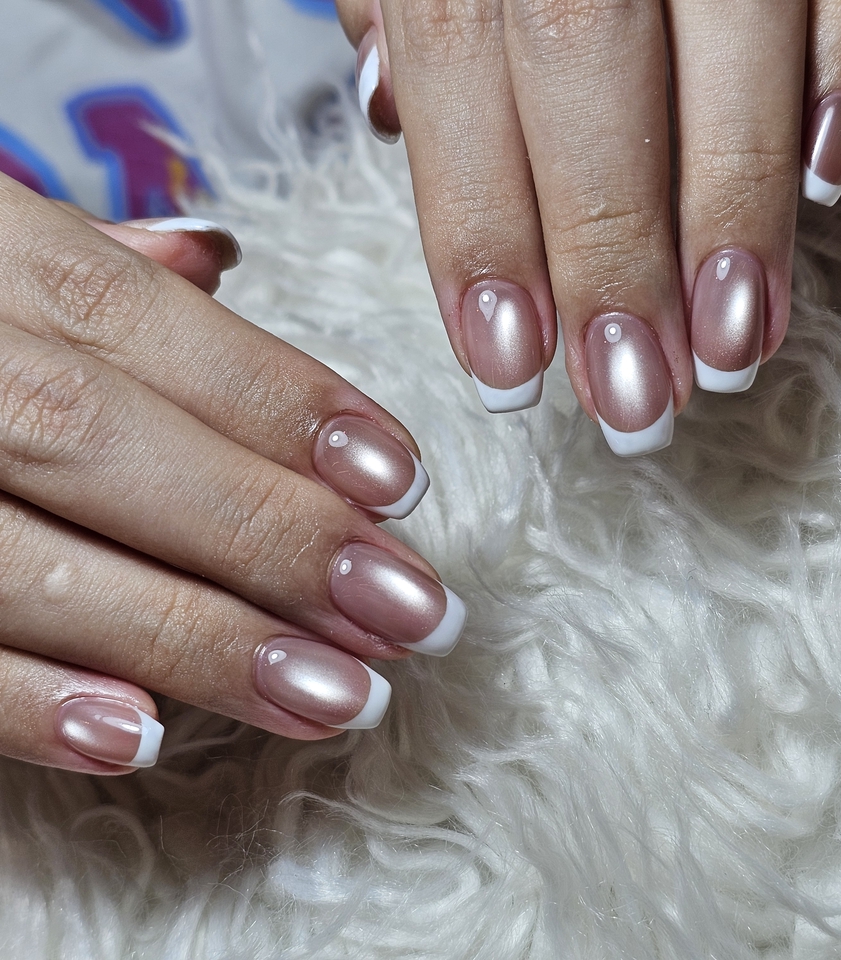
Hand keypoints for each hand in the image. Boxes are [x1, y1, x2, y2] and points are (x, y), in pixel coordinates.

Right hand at [0, 174, 464, 774]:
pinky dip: (30, 698)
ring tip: (341, 693)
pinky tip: (146, 735)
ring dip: (201, 639)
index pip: (148, 325)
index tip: (402, 480)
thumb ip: (90, 266)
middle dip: (276, 537)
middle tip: (412, 609)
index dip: (286, 404)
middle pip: (111, 445)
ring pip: (35, 559)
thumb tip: (217, 259)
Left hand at [337, 0, 840, 453]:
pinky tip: (829, 175)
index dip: (483, 235)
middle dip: (610, 258)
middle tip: (631, 402)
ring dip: (731, 210)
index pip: (459, 78)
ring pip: (722, 33)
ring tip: (730, 350)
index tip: (509, 370)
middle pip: (582, 74)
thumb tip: (393, 109)